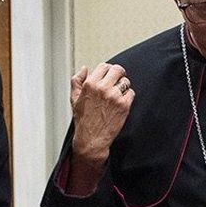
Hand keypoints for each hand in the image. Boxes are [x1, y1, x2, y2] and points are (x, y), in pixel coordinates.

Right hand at [63, 63, 133, 194]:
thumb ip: (77, 81)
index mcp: (90, 84)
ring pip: (126, 81)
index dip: (107, 70)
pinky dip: (128, 97)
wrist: (92, 140)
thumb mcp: (74, 99)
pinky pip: (131, 93)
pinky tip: (121, 103)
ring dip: (123, 86)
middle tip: (117, 81)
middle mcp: (102, 88)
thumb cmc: (83, 120)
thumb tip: (84, 69)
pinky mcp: (124, 105)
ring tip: (117, 95)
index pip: (104, 66)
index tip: (109, 76)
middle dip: (118, 74)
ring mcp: (114, 96)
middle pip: (118, 70)